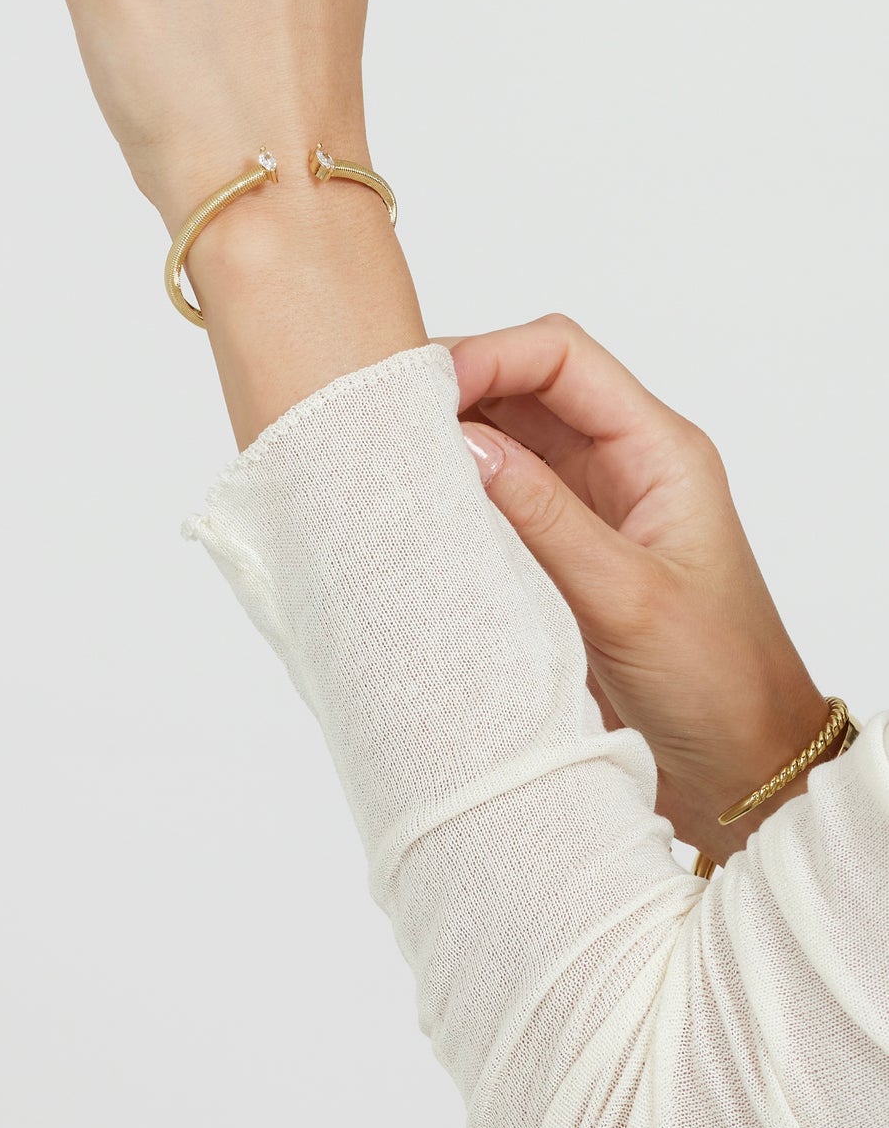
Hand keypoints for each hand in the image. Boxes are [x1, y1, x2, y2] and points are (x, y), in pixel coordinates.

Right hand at [434, 314, 835, 866]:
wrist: (744, 772)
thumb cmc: (718, 684)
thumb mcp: (626, 597)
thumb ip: (543, 517)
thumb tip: (460, 443)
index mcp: (660, 451)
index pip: (562, 357)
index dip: (489, 355)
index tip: (422, 393)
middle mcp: (623, 463)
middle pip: (525, 383)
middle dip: (456, 388)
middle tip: (382, 423)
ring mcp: (589, 506)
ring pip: (504, 437)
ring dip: (448, 442)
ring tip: (386, 463)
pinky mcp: (561, 551)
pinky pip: (498, 498)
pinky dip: (454, 496)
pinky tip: (413, 513)